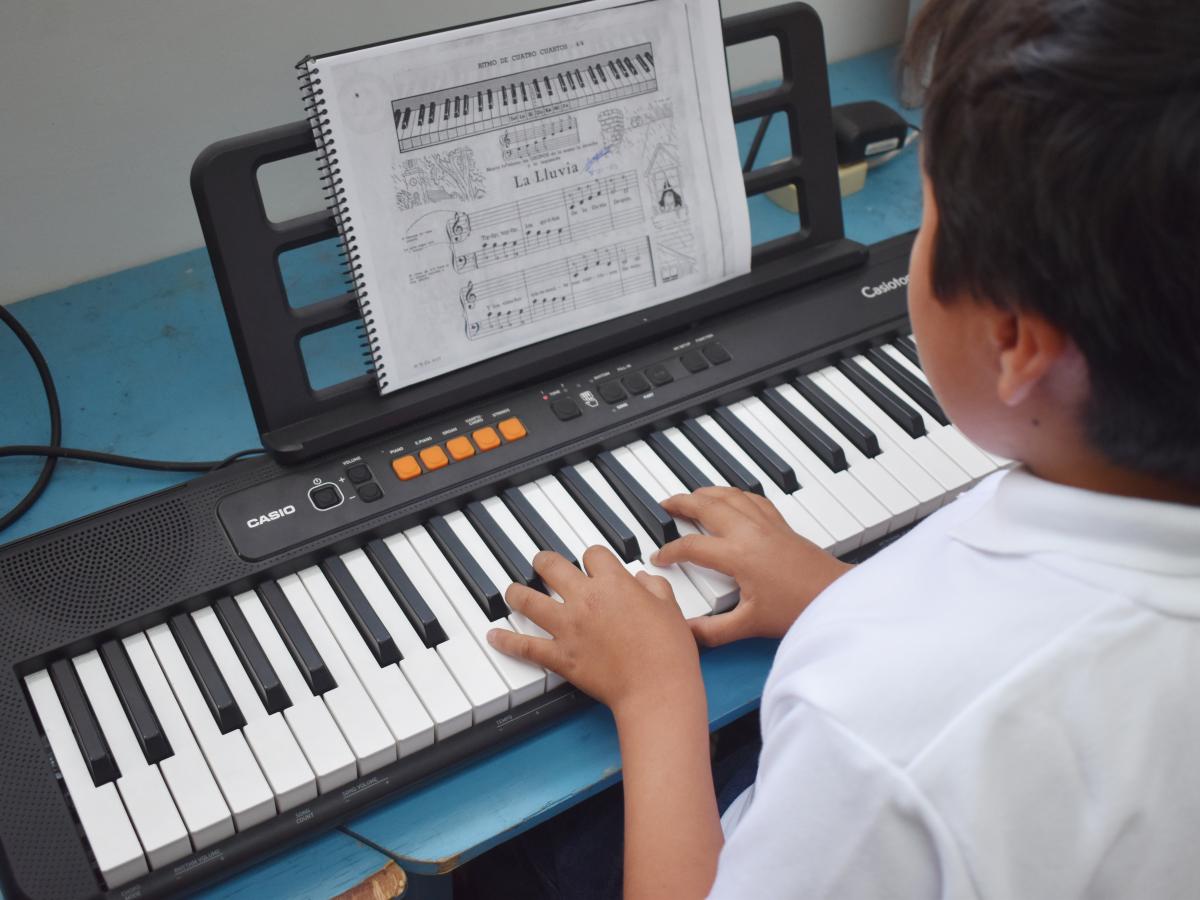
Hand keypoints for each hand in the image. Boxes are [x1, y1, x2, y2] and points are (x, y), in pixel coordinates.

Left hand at [487, 548, 703, 716]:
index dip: (592, 558)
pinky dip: (507, 641)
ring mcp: (569, 627)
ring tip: (511, 591)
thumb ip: (654, 587)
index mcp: (613, 583)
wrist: (656, 689)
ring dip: (517, 593)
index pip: (592, 554)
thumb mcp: (670, 608)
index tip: (593, 564)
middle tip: (541, 564)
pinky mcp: (560, 656)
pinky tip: (494, 636)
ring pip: (529, 600)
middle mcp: (585, 599)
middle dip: (544, 562)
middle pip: (552, 567)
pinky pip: (526, 646)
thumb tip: (643, 580)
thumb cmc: (668, 652)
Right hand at [655, 486, 852, 646]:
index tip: (660, 558)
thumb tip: (686, 633)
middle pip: (707, 506)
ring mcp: (767, 524)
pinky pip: (752, 498)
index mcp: (738, 555)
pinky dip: (735, 493)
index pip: (692, 546)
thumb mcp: (749, 625)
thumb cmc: (798, 608)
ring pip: (730, 496)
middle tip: (665, 503)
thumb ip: (713, 632)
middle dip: (682, 503)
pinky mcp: (782, 525)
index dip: (670, 551)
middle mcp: (750, 532)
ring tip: (692, 495)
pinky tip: (732, 497)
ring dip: (707, 492)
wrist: (836, 597)